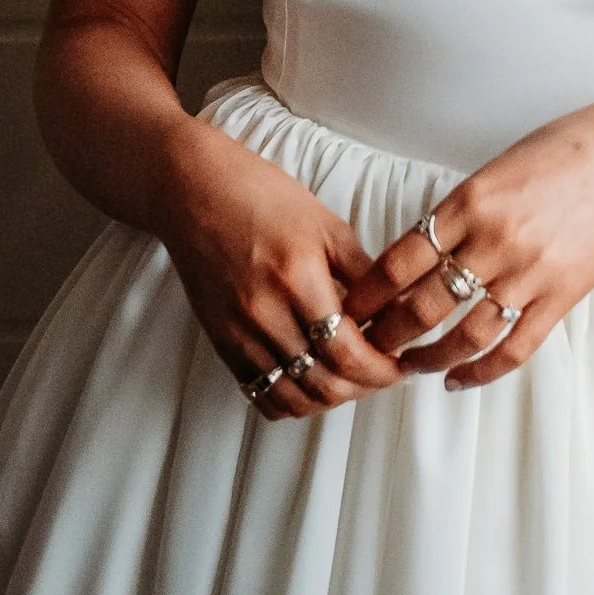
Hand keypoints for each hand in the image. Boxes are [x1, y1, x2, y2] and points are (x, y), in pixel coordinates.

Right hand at [158, 122, 404, 420]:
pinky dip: (292, 401)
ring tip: (351, 380)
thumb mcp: (326, 224)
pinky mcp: (221, 343)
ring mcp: (239, 334)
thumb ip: (364, 271)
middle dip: (363, 387)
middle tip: (382, 373)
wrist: (194, 193)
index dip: (380, 369)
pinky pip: (261, 394)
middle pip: (323, 384)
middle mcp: (265, 314)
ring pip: (293, 399)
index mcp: (298, 278)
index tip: (399, 364)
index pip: (346, 352)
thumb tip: (399, 308)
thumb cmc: (262, 197)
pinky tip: (312, 382)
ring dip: (330, 398)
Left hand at [344, 92, 593, 390]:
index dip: (369, 294)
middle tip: (366, 348)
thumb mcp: (494, 170)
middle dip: (387, 334)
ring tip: (408, 366)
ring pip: (465, 335)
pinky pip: (513, 347)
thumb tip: (414, 255)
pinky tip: (457, 379)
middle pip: (424, 304)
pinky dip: (480, 372)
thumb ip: (457, 212)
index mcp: (471, 202)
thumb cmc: (559, 154)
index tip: (348, 311)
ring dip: (429, 358)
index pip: (401, 259)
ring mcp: (530, 272)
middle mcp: (496, 239)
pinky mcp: (561, 295)